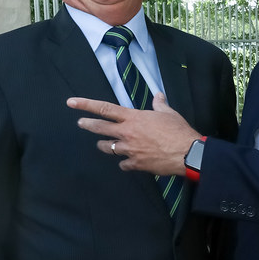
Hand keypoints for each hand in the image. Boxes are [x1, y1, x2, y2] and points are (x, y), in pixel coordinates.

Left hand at [68, 94, 199, 175]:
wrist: (187, 153)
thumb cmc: (178, 131)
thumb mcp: (169, 113)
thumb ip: (160, 104)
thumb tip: (159, 95)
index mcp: (133, 118)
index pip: (104, 109)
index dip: (86, 105)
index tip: (72, 103)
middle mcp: (127, 133)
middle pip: (100, 128)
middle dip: (88, 125)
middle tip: (81, 123)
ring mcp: (129, 150)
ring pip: (108, 148)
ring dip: (105, 146)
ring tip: (103, 145)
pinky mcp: (136, 164)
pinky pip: (123, 164)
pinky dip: (125, 162)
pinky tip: (127, 162)